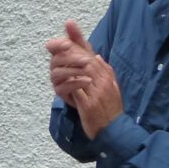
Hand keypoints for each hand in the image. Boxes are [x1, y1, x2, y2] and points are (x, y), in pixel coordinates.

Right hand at [45, 20, 93, 104]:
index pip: (52, 47)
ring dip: (73, 71)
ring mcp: (56, 80)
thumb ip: (76, 37)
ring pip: (57, 74)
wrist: (95, 88)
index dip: (57, 45)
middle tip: (86, 60)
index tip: (68, 44)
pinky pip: (62, 88)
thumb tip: (68, 21)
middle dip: (71, 59)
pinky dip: (75, 83)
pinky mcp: (60, 92)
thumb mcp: (84, 51)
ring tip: (88, 70)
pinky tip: (88, 80)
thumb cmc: (86, 68)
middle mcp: (55, 67)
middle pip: (55, 60)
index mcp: (60, 55)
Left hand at [46, 21, 122, 137]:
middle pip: (86, 61)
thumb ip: (103, 71)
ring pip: (82, 72)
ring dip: (68, 65)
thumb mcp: (110, 86)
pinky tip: (59, 79)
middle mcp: (104, 82)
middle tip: (56, 46)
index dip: (78, 46)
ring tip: (55, 60)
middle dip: (70, 52)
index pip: (91, 56)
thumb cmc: (110, 108)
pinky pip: (77, 90)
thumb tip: (96, 56)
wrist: (113, 129)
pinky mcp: (89, 105)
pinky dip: (68, 83)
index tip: (66, 38)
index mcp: (107, 76)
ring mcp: (97, 93)